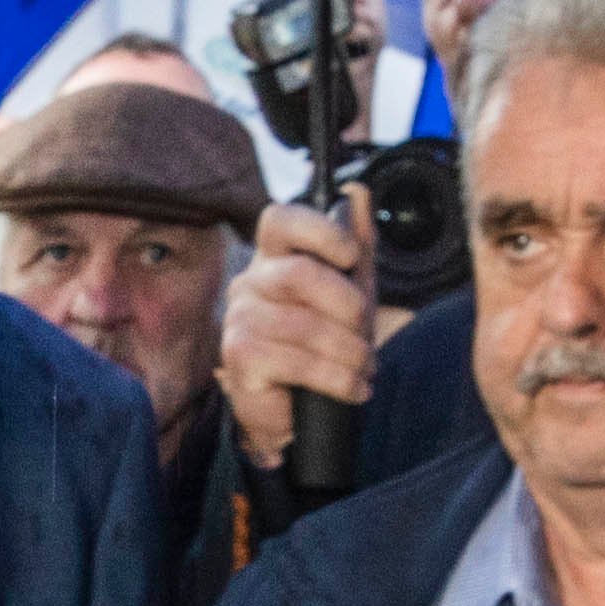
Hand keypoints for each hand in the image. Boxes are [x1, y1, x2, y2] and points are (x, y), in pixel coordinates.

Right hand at [211, 200, 381, 469]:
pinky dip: (336, 378)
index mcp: (274, 259)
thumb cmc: (324, 347)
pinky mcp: (239, 358)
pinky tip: (353, 389)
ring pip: (302, 324)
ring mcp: (239, 320)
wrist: (300, 413)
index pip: (279, 220)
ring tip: (364, 369)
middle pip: (298, 273)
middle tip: (365, 333)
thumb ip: (356, 244)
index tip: (351, 258)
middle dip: (347, 306)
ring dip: (348, 352)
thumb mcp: (352, 292)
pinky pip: (295, 360)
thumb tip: (358, 193)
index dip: (319, 231)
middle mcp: (249, 283)